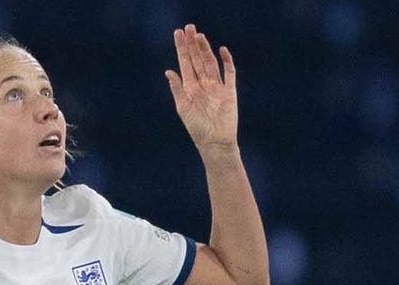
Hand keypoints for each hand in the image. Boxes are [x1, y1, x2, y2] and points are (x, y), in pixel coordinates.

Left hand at [165, 24, 237, 152]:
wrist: (214, 142)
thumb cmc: (196, 128)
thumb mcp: (183, 108)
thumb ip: (177, 89)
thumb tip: (169, 71)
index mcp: (190, 87)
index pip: (185, 63)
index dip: (182, 48)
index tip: (178, 34)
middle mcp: (203, 84)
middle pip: (197, 59)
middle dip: (193, 43)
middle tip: (189, 27)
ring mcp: (216, 86)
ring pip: (210, 62)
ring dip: (205, 49)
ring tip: (199, 35)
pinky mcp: (229, 92)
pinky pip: (229, 73)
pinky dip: (226, 61)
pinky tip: (221, 50)